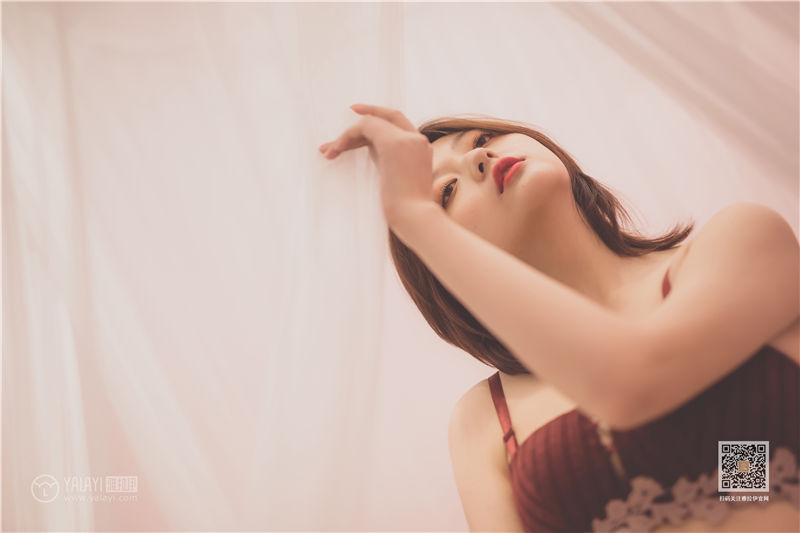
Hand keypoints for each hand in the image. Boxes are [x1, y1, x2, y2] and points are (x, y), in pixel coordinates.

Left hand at [318, 104, 436, 231]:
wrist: (415, 217)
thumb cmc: (406, 209)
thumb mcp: (398, 181)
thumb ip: (389, 162)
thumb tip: (370, 150)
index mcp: (421, 148)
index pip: (399, 124)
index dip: (378, 118)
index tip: (357, 122)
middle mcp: (417, 139)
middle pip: (387, 117)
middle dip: (360, 122)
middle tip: (335, 138)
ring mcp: (408, 138)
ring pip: (372, 122)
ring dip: (347, 136)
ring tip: (328, 152)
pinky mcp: (394, 143)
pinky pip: (365, 126)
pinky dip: (346, 136)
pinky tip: (334, 150)